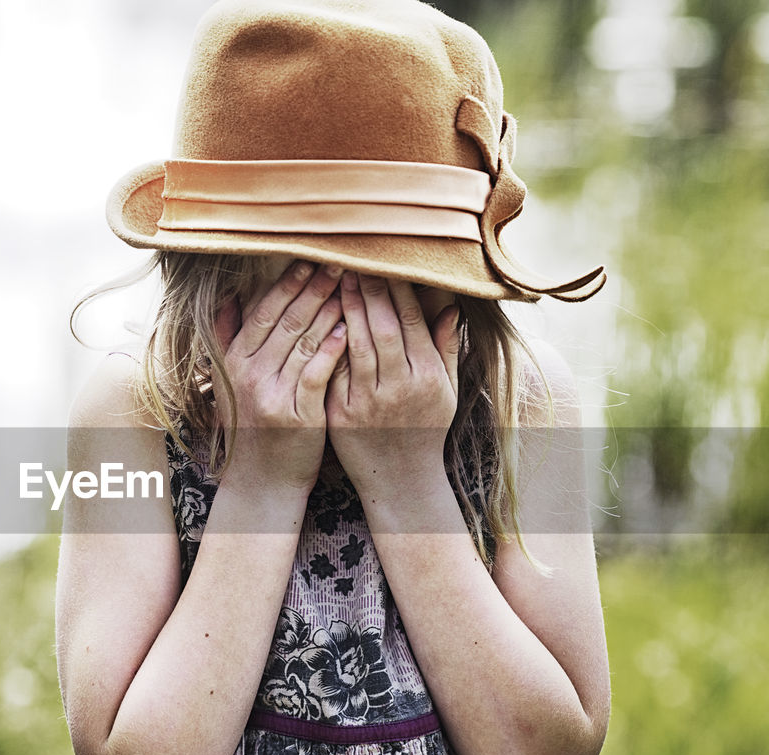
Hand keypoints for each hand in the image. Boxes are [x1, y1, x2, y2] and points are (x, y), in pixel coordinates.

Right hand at [211, 260, 348, 492]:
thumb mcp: (229, 384)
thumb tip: (229, 297)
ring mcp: (273, 395)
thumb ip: (228, 340)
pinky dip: (331, 349)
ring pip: (303, 342)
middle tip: (339, 262)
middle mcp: (249, 376)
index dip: (286, 285)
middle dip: (314, 288)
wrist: (262, 480)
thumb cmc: (253, 428)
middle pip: (285, 321)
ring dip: (328, 311)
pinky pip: (316, 373)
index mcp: (233, 363)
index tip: (308, 260)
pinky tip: (348, 329)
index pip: (262, 312)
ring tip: (350, 288)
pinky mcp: (297, 415)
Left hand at [324, 273, 461, 499]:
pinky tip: (318, 320)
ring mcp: (370, 402)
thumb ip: (446, 348)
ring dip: (346, 310)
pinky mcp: (343, 415)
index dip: (397, 290)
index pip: (412, 322)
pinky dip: (327, 345)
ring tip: (334, 279)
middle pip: (384, 328)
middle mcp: (401, 387)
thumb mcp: (447, 392)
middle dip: (369, 291)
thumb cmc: (426, 431)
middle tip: (353, 259)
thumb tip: (450, 306)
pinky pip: (334, 373)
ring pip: (357, 347)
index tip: (384, 263)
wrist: (403, 481)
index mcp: (428, 377)